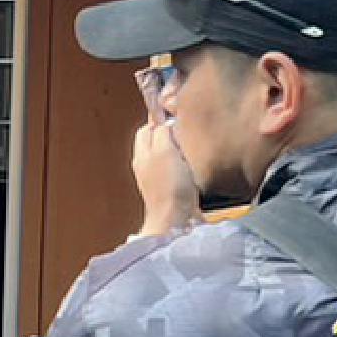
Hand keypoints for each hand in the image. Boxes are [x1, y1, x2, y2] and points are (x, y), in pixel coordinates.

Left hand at [131, 119, 197, 235]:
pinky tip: (195, 166)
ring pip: (168, 154)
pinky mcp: (171, 189)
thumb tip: (164, 124)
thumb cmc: (170, 186)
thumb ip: (162, 134)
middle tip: (187, 133)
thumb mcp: (164, 152)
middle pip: (157, 141)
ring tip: (192, 148)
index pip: (146, 128)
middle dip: (171, 134)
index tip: (177, 116)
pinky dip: (186, 164)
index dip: (160, 120)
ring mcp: (158, 178)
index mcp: (142, 154)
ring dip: (180, 150)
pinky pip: (178, 169)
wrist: (176, 220)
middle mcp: (146, 165)